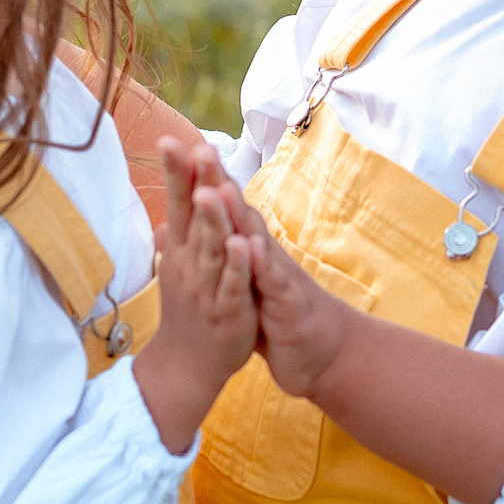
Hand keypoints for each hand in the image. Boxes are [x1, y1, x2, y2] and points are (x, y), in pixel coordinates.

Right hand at [130, 136, 257, 451]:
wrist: (188, 366)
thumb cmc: (188, 310)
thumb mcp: (179, 267)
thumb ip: (178, 234)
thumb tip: (168, 204)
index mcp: (181, 251)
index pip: (177, 203)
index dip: (175, 172)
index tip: (169, 139)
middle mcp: (189, 264)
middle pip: (192, 218)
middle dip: (193, 184)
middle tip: (194, 149)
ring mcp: (207, 288)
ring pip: (210, 248)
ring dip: (212, 219)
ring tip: (212, 189)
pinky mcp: (228, 310)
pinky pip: (232, 284)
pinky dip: (236, 264)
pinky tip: (240, 242)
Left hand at [211, 177, 503, 503]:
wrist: (321, 354)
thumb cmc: (280, 316)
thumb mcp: (246, 284)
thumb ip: (224, 257)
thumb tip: (195, 234)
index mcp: (250, 251)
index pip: (226, 210)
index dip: (205, 182)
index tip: (182, 151)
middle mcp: (265, 255)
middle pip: (241, 212)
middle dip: (220, 182)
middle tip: (201, 149)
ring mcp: (279, 275)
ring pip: (255, 239)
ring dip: (238, 214)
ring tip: (217, 188)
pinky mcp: (289, 302)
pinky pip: (273, 281)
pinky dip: (261, 263)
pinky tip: (248, 246)